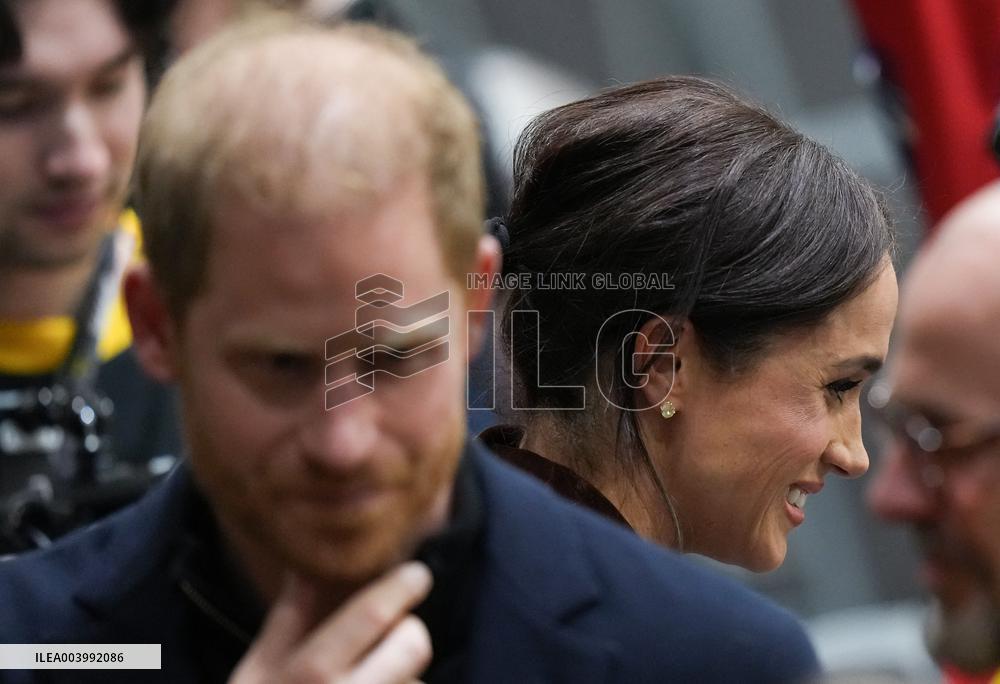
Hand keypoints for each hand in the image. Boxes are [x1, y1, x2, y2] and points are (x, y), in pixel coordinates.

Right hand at [229, 561, 433, 683]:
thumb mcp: (257, 674)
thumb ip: (289, 617)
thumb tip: (306, 564)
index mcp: (309, 676)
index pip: (373, 614)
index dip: (402, 586)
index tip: (416, 574)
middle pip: (414, 644)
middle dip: (409, 633)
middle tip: (395, 635)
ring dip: (405, 683)